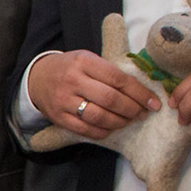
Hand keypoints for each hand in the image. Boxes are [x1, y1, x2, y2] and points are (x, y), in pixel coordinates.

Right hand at [27, 50, 160, 139]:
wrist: (37, 78)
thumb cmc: (70, 68)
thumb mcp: (87, 59)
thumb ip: (109, 71)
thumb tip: (141, 89)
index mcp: (84, 62)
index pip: (118, 79)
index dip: (139, 93)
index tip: (153, 102)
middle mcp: (73, 81)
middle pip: (111, 99)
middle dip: (132, 109)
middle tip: (142, 113)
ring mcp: (64, 101)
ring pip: (99, 117)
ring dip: (120, 121)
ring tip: (129, 120)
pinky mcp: (59, 118)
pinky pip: (86, 130)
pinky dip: (103, 131)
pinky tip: (112, 127)